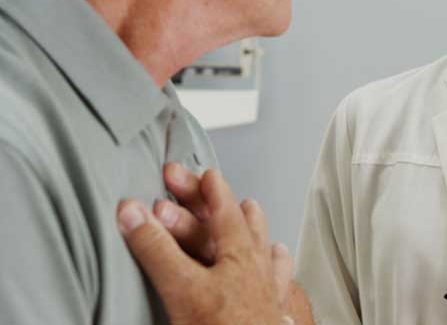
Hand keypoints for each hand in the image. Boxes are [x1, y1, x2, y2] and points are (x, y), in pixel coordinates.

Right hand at [117, 169, 281, 324]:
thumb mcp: (183, 286)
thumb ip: (157, 248)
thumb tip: (131, 211)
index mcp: (237, 251)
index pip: (220, 208)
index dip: (207, 188)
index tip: (201, 172)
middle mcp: (256, 264)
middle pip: (240, 222)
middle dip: (220, 200)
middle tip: (207, 184)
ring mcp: (268, 287)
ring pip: (264, 246)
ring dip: (254, 228)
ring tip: (252, 212)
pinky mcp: (273, 311)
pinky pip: (279, 277)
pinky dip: (275, 263)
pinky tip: (279, 261)